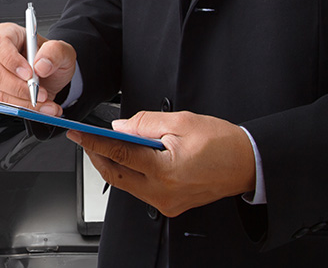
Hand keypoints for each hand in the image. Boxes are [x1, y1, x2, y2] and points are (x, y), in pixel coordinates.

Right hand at [0, 22, 76, 115]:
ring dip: (25, 102)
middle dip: (20, 88)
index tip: (29, 74)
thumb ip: (55, 52)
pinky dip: (24, 109)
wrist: (50, 76)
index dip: (12, 61)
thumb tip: (41, 65)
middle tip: (42, 94)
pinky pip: (4, 104)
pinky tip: (41, 108)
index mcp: (8, 34)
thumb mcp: (63, 51)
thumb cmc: (50, 59)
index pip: (0, 45)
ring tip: (47, 104)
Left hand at [67, 111, 255, 216]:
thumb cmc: (222, 143)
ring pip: (126, 184)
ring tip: (103, 145)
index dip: (94, 142)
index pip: (118, 154)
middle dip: (97, 156)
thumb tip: (119, 127)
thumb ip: (144, 124)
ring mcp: (166, 202)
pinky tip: (126, 158)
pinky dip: (129, 172)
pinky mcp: (171, 205)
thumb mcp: (181, 121)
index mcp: (165, 171)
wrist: (249, 164)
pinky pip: (140, 189)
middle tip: (85, 139)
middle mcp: (163, 193)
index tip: (78, 134)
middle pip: (116, 174)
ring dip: (112, 164)